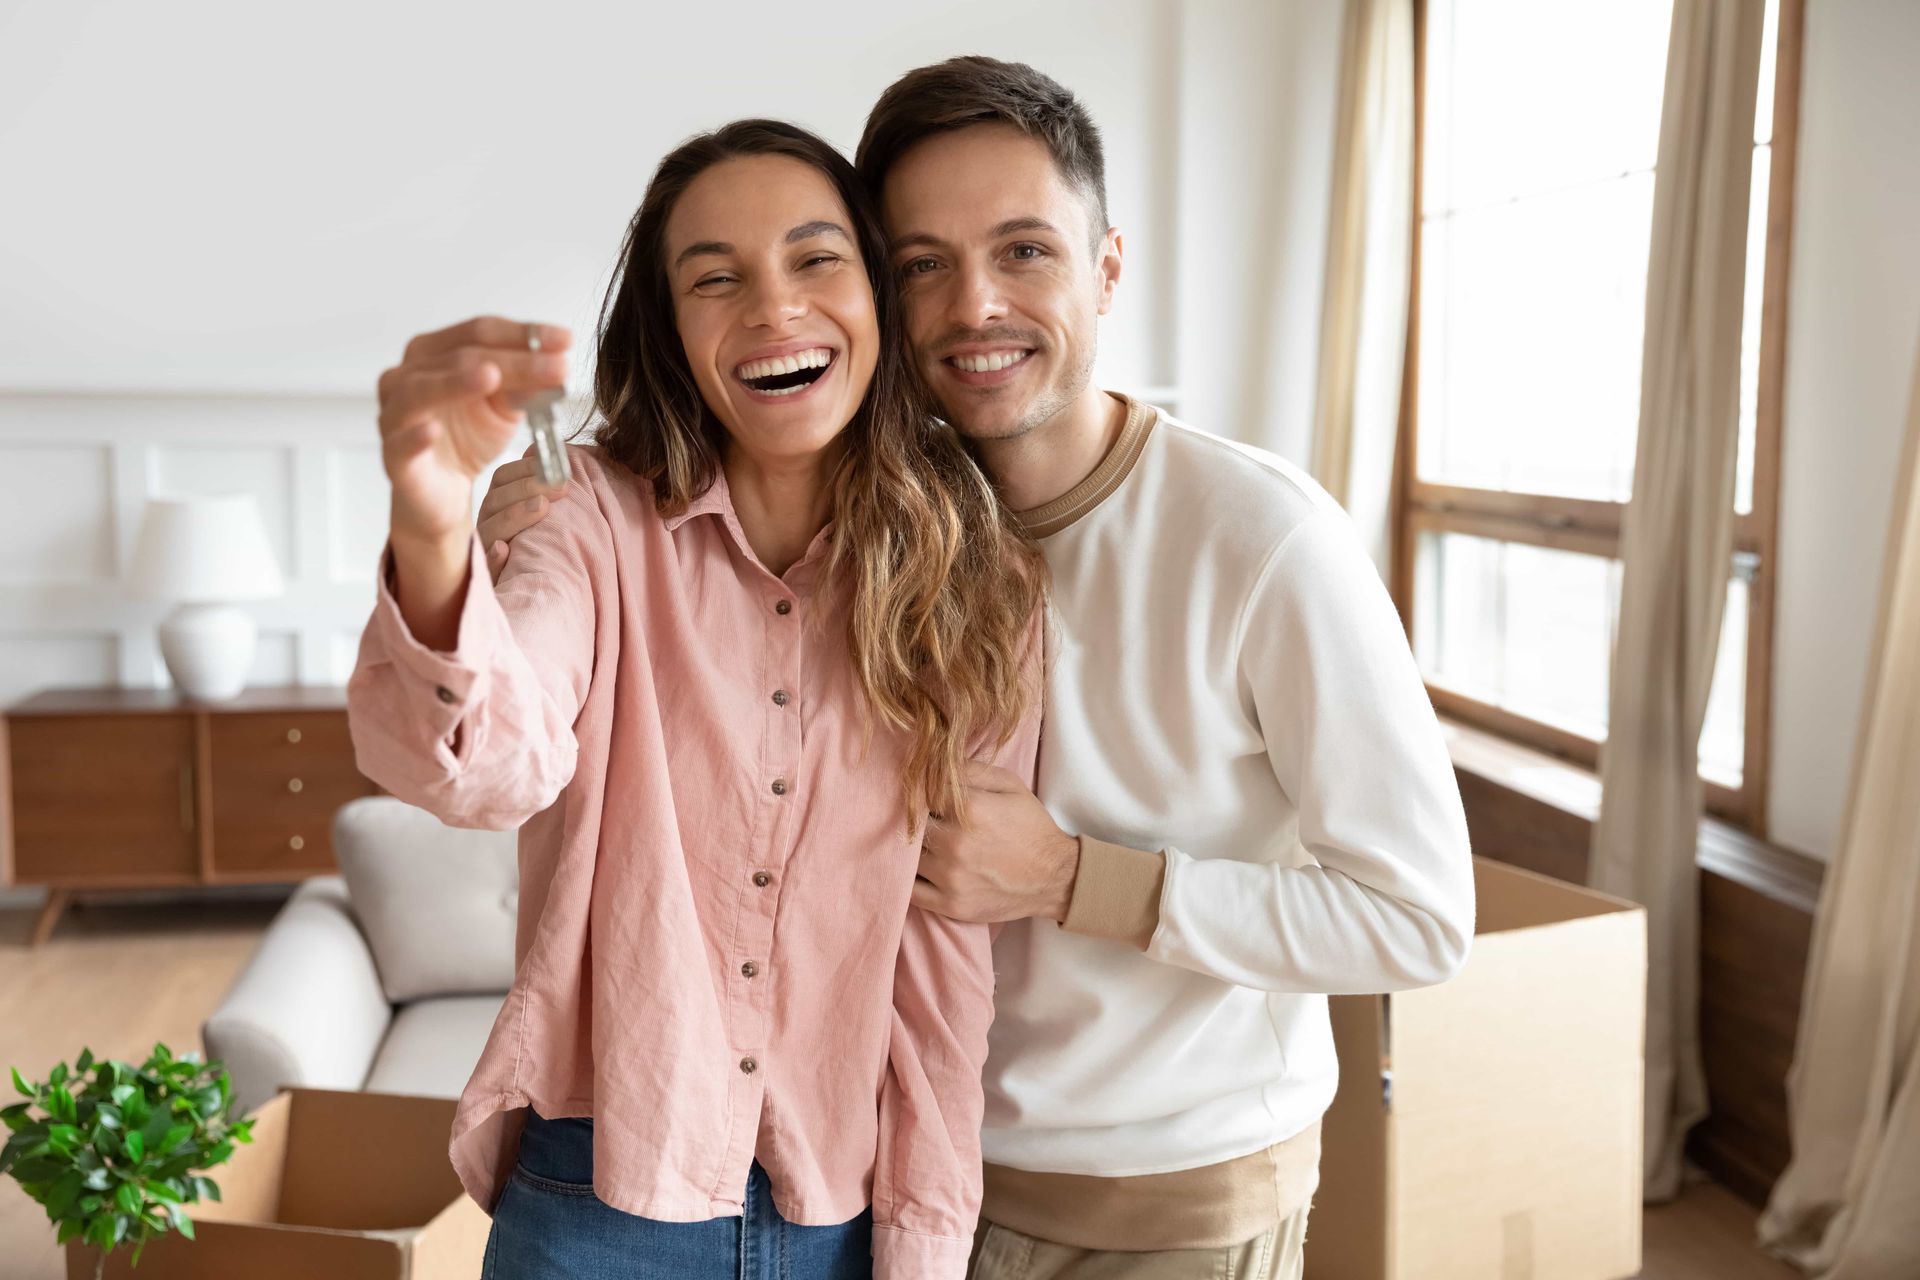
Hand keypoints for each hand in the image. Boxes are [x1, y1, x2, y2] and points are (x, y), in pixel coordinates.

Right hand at [376, 316, 571, 548]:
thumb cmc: (468, 438)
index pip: (479, 333)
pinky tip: (433, 431)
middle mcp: (407, 375)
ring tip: (490, 376)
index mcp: (434, 353)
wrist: (443, 490)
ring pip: (421, 391)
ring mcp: (394, 414)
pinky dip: (415, 436)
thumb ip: (524, 384)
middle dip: (513, 361)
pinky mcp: (393, 457)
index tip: (567, 341)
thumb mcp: (505, 406)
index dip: (523, 335)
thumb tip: (558, 363)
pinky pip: (399, 443)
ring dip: (455, 382)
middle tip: (557, 367)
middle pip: (459, 357)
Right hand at [478, 452, 564, 581]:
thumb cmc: (535, 548)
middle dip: (528, 488)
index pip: (503, 478)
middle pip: (497, 500)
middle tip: (560, 485)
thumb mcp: (537, 515)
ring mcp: (482, 551)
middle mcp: (487, 525)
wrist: (526, 596)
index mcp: (497, 506)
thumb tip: (541, 452)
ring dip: (515, 516)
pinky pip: (484, 568)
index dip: (525, 468)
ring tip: (540, 507)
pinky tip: (503, 550)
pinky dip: (493, 558)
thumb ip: (537, 487)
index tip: (552, 462)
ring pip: (491, 530)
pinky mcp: (486, 579)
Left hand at [913, 763, 1080, 924]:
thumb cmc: (1031, 827)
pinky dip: (907, 879)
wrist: (1055, 878)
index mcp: (971, 810)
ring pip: (906, 857)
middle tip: (924, 818)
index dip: (921, 790)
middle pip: (910, 824)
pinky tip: (918, 869)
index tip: (924, 793)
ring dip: (910, 848)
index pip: (921, 791)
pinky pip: (910, 891)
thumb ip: (971, 769)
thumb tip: (933, 763)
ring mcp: (951, 878)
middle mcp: (956, 844)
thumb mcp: (1010, 785)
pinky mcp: (950, 905)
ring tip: (925, 843)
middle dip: (914, 819)